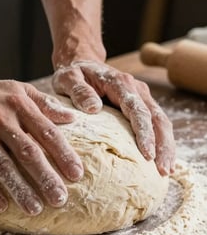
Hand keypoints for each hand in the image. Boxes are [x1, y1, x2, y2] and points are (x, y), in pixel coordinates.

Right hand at [0, 78, 83, 214]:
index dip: (63, 153)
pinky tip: (0, 205)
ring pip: (2, 165)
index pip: (46, 131)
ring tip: (35, 209)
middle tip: (60, 199)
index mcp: (19, 105)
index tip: (76, 174)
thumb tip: (72, 118)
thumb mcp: (18, 90)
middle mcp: (0, 119)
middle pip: (27, 152)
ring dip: (19, 188)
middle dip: (45, 177)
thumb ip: (45, 103)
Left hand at [52, 60, 175, 175]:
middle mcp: (135, 89)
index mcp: (120, 83)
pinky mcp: (138, 105)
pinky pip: (154, 123)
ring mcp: (139, 96)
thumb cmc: (73, 73)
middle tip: (163, 170)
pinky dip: (159, 141)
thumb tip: (93, 108)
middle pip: (156, 117)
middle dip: (163, 145)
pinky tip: (159, 159)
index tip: (147, 154)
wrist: (81, 63)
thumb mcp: (68, 79)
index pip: (137, 110)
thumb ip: (79, 91)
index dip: (144, 133)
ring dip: (166, 146)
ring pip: (160, 121)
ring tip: (166, 170)